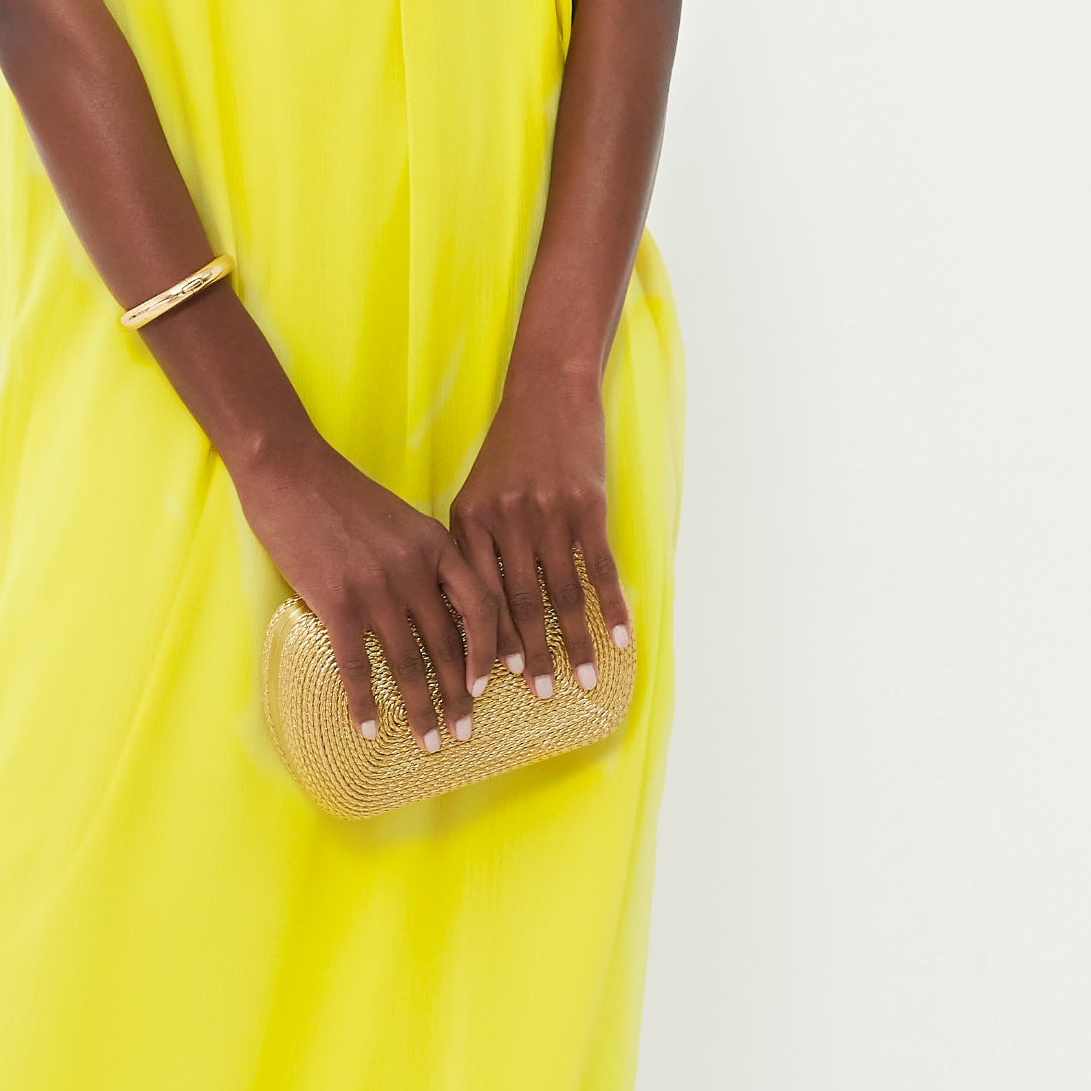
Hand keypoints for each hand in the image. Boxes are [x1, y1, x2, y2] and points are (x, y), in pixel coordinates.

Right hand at [238, 430, 510, 756]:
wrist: (290, 470)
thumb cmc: (342, 495)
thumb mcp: (400, 520)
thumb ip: (423, 560)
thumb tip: (436, 611)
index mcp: (436, 545)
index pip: (481, 606)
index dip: (491, 650)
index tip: (490, 683)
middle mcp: (414, 569)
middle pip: (449, 644)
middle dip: (459, 696)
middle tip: (463, 732)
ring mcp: (376, 587)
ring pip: (409, 662)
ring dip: (421, 709)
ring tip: (428, 743)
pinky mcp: (336, 600)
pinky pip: (357, 664)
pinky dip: (364, 701)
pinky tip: (369, 727)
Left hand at [450, 358, 628, 701]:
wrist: (548, 393)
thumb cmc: (510, 451)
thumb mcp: (475, 495)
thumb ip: (473, 548)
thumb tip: (475, 617)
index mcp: (469, 523)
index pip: (474, 598)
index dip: (481, 645)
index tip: (486, 686)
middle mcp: (505, 522)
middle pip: (519, 604)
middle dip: (531, 657)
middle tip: (539, 697)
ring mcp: (548, 514)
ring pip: (562, 593)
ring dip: (575, 643)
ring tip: (583, 681)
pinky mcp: (587, 506)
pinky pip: (600, 568)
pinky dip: (611, 608)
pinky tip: (621, 640)